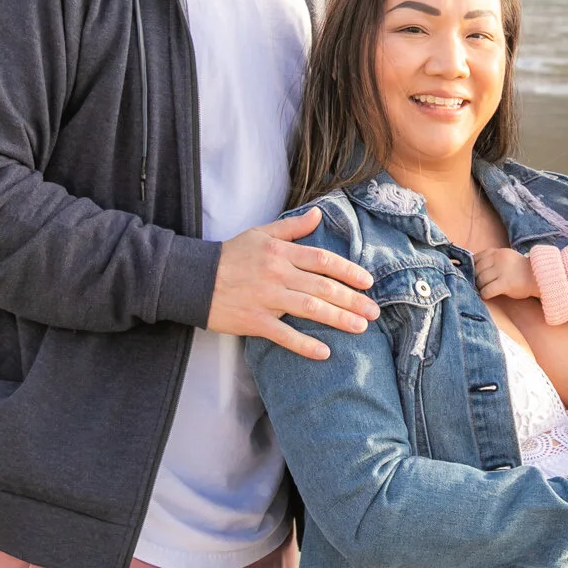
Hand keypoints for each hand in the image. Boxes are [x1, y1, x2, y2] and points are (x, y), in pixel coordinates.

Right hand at [206, 208, 379, 359]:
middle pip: (323, 287)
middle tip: (374, 311)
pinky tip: (324, 352)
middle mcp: (278, 274)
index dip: (349, 271)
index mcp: (282, 252)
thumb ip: (292, 226)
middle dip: (353, 300)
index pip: (324, 261)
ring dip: (339, 319)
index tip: (368, 282)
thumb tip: (319, 214)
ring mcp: (267, 299)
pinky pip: (284, 335)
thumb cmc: (230, 255)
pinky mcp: (254, 321)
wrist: (193, 278)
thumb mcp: (261, 233)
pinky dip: (305, 345)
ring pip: (311, 310)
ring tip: (360, 328)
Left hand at [473, 247, 538, 300]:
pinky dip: (484, 294)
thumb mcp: (505, 258)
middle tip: (477, 285)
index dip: (472, 268)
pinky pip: (487, 290)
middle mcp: (498, 259)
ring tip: (483, 290)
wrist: (538, 277)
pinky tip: (487, 295)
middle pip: (476, 270)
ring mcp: (502, 270)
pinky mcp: (506, 283)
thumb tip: (471, 267)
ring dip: (479, 287)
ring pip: (480, 280)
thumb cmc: (520, 270)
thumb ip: (491, 259)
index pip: (475, 258)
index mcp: (497, 252)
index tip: (473, 275)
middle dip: (475, 279)